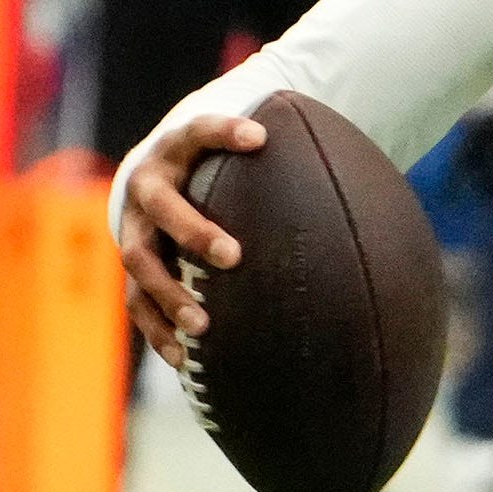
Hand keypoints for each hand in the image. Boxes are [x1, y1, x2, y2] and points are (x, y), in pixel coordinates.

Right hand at [116, 112, 265, 365]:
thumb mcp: (238, 155)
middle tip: (233, 256)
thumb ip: (282, 159)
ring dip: (170, 293)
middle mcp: (147, 186)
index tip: (260, 137)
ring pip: (141, 260)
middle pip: (163, 206)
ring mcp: (134, 227)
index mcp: (176, 150)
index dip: (224, 131)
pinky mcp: (132, 266)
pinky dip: (159, 331)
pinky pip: (137, 302)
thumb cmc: (214, 169)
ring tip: (203, 324)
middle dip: (194, 230)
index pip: (199, 131)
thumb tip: (360, 176)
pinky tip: (186, 360)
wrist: (155, 179)